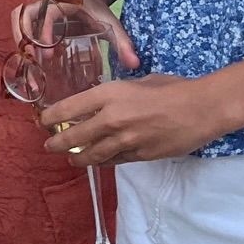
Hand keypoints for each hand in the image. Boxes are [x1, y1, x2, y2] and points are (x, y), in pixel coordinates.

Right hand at [9, 0, 139, 71]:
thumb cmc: (96, 10)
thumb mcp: (111, 24)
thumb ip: (123, 42)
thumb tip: (135, 64)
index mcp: (63, 1)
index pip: (48, 12)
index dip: (44, 29)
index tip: (47, 51)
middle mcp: (44, 2)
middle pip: (23, 15)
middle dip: (24, 38)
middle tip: (34, 62)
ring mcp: (35, 9)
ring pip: (17, 22)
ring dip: (19, 42)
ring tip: (27, 68)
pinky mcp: (31, 19)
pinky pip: (18, 28)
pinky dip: (19, 45)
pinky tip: (29, 65)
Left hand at [39, 72, 217, 164]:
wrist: (201, 109)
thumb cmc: (172, 88)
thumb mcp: (137, 82)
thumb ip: (116, 94)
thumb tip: (104, 103)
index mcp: (109, 95)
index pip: (68, 109)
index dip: (51, 117)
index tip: (43, 120)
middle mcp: (112, 120)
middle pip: (74, 137)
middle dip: (57, 143)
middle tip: (49, 145)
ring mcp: (125, 141)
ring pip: (93, 155)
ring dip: (78, 158)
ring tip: (71, 158)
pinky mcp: (140, 156)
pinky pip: (114, 161)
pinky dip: (104, 161)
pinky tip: (98, 161)